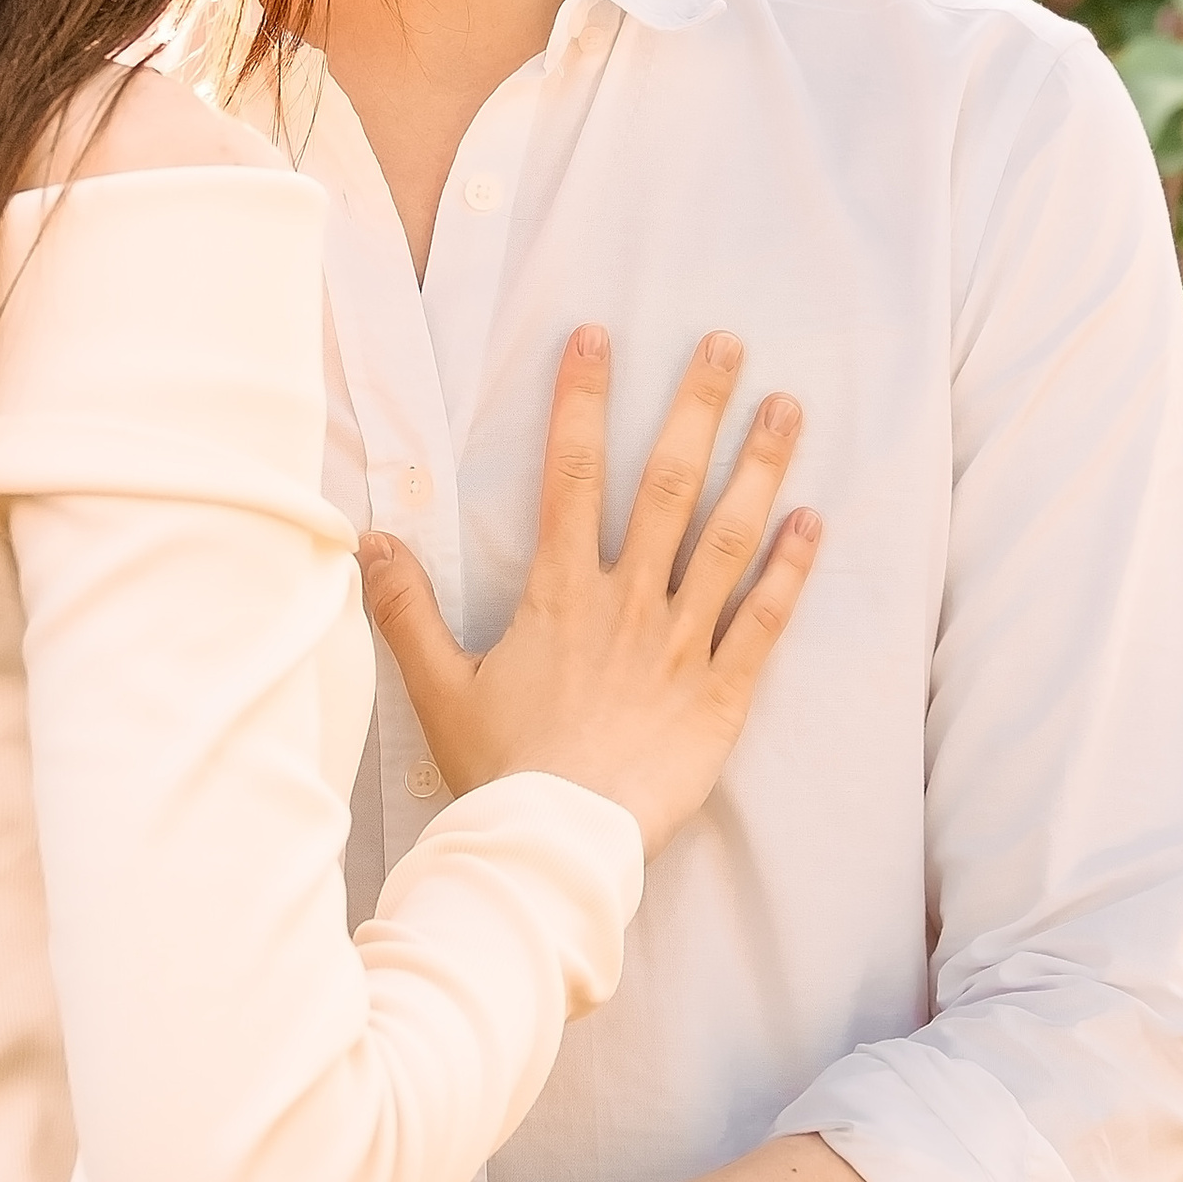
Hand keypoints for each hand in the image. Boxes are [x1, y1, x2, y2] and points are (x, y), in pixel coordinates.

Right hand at [359, 326, 819, 857]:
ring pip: (727, 540)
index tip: (596, 337)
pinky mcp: (721, 694)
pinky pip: (763, 621)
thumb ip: (406, 609)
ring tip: (788, 408)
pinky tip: (814, 519)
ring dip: (759, 469)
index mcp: (559, 593)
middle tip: (725, 344)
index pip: (570, 475)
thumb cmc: (498, 769)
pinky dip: (790, 570)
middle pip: (667, 486)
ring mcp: (679, 646)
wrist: (556, 844)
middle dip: (696, 409)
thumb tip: (369, 539)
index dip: (582, 401)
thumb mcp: (439, 687)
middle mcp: (626, 603)